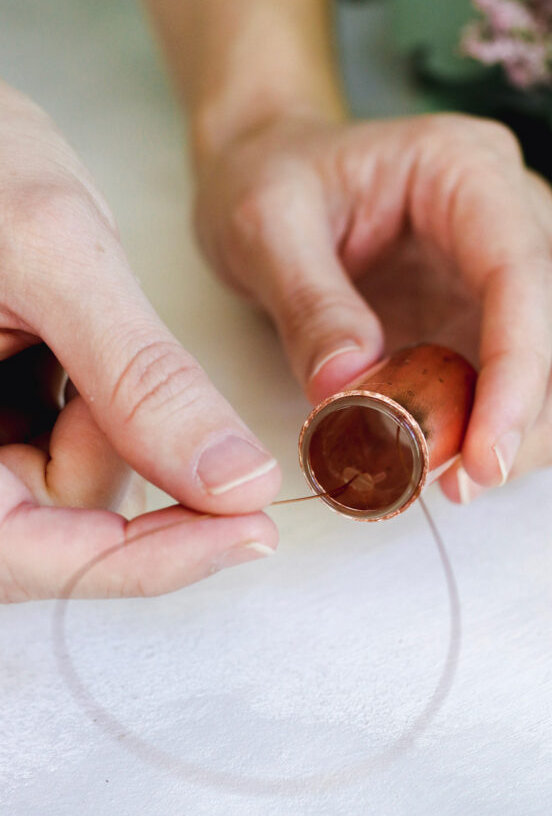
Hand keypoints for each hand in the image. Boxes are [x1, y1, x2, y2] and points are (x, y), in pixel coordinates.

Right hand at [0, 82, 279, 600]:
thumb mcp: (57, 254)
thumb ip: (144, 378)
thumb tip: (236, 486)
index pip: (35, 559)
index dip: (149, 562)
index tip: (251, 531)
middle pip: (64, 530)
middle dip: (120, 447)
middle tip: (97, 347)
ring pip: (78, 487)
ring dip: (109, 416)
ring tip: (59, 319)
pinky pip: (69, 448)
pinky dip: (95, 403)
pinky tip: (59, 339)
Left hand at [193, 112, 551, 502]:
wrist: (277, 175)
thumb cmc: (271, 181)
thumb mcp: (262, 226)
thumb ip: (307, 303)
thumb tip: (350, 393)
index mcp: (465, 169)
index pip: (526, 273)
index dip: (519, 373)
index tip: (482, 456)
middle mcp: (518, 211)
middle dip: (550, 413)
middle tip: (473, 476)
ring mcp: (526, 263)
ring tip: (467, 475)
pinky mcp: (510, 313)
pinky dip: (534, 428)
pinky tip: (468, 456)